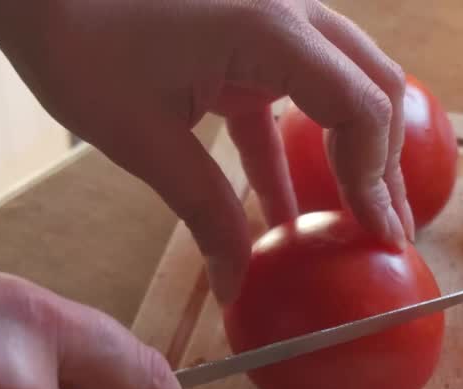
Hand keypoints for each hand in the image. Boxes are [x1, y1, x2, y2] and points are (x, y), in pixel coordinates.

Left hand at [0, 0, 413, 301]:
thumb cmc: (80, 46)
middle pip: (375, 88)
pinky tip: (287, 211)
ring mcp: (272, 16)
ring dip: (350, 152)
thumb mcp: (146, 142)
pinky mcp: (247, 31)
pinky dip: (293, 147)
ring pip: (344, 85)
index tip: (378, 234)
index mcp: (271, 30)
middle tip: (382, 230)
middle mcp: (289, 11)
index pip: (362, 109)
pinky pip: (290, 91)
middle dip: (383, 164)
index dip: (377, 178)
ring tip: (352, 218)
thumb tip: (235, 288)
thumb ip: (206, 214)